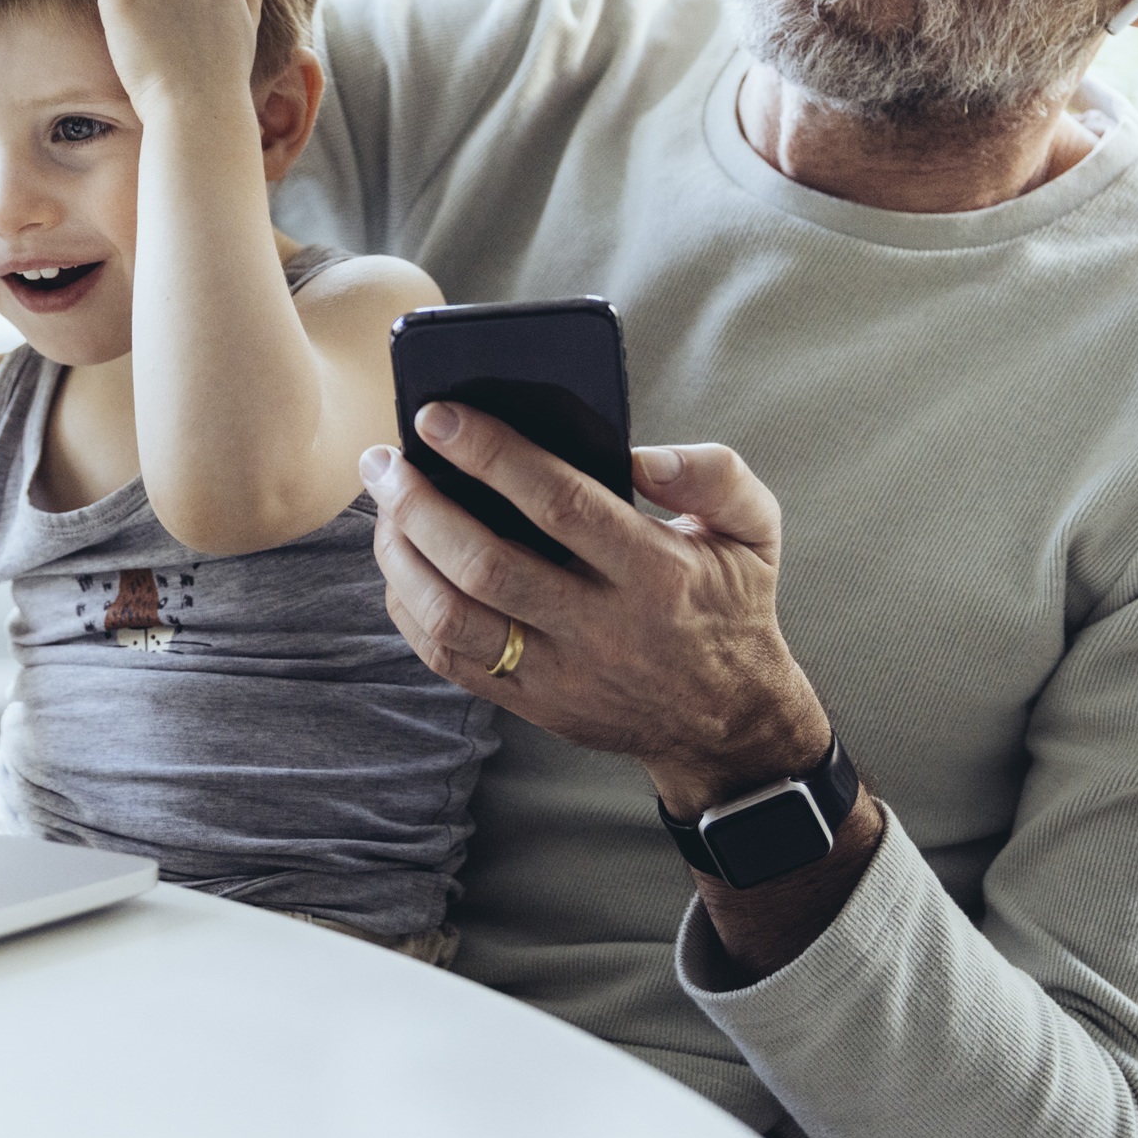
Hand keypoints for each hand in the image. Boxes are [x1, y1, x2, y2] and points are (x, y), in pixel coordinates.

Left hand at [361, 407, 831, 818]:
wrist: (726, 722)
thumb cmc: (729, 604)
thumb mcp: (753, 529)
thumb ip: (712, 472)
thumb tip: (638, 454)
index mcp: (656, 572)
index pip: (560, 503)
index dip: (490, 454)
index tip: (437, 414)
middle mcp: (602, 628)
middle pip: (487, 565)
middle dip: (420, 504)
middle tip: (384, 459)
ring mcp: (560, 674)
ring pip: (454, 618)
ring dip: (402, 556)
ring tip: (383, 505)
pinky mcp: (531, 704)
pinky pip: (448, 659)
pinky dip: (408, 607)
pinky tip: (400, 561)